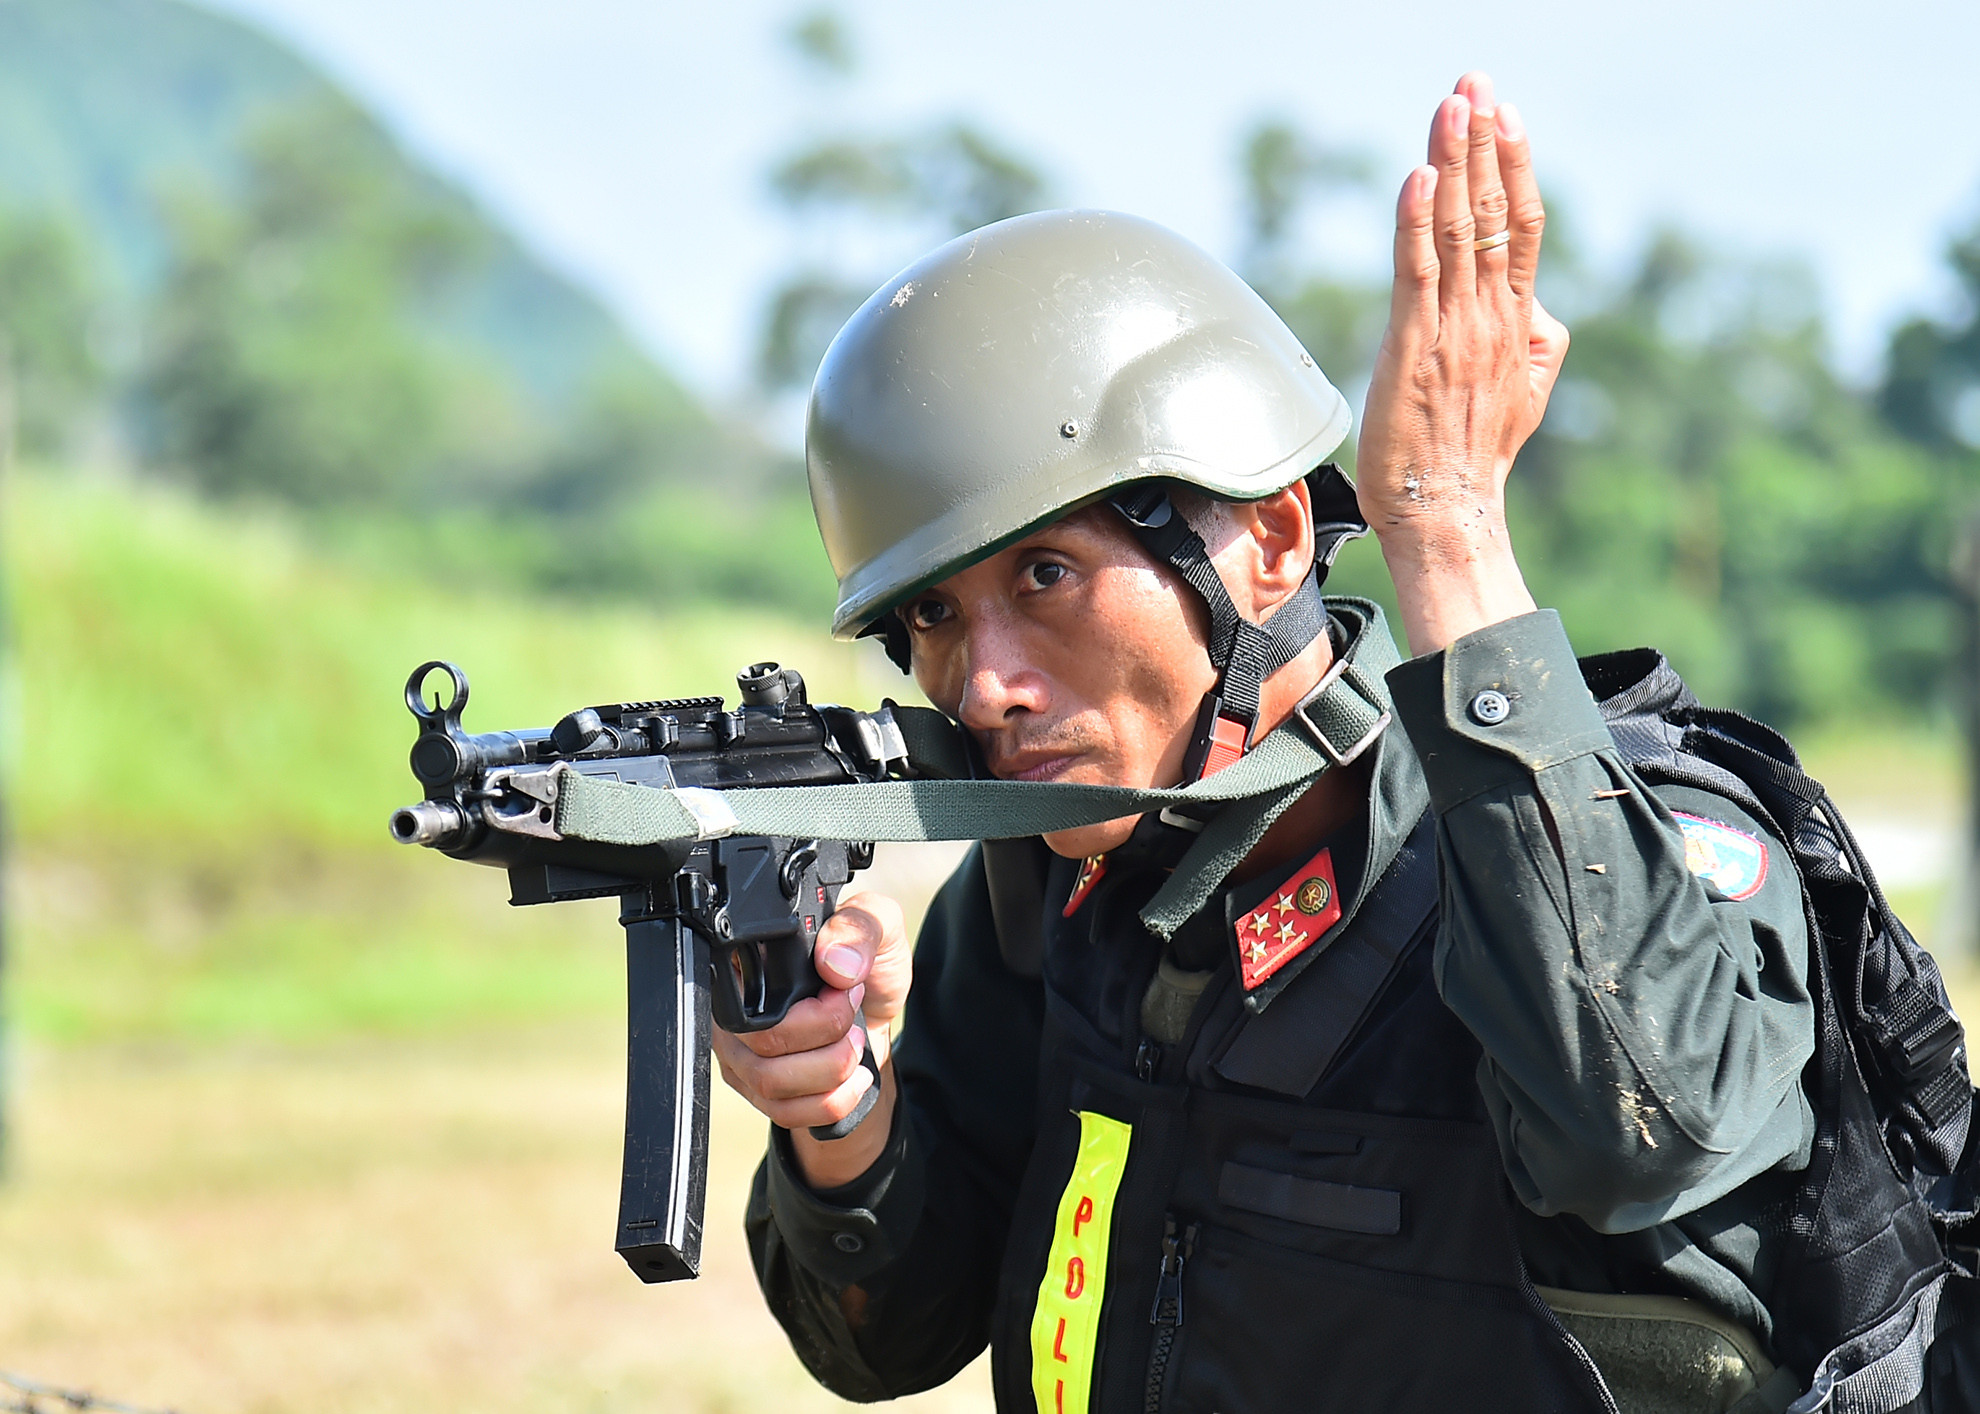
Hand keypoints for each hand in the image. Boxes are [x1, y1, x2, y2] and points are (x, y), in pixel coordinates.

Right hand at [711, 891, 911, 1188]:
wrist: (877, 1012)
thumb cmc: (867, 964)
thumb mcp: (879, 926)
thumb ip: (859, 927)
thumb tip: (833, 964)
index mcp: (749, 961)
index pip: (743, 991)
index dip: (803, 1003)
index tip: (843, 989)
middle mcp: (732, 1009)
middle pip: (760, 1042)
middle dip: (826, 1034)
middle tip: (854, 1014)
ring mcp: (740, 1054)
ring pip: (770, 1083)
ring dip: (831, 1069)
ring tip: (856, 1044)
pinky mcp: (757, 1092)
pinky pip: (785, 1113)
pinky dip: (832, 1101)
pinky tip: (854, 1079)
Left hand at [1357, 72, 1569, 654]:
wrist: (1449, 513)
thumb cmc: (1473, 457)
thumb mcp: (1524, 391)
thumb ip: (1537, 340)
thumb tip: (1542, 305)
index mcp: (1518, 321)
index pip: (1522, 225)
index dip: (1514, 163)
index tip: (1505, 111)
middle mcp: (1491, 317)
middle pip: (1494, 211)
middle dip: (1482, 142)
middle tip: (1475, 80)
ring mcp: (1454, 331)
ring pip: (1458, 231)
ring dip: (1454, 163)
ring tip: (1453, 104)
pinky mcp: (1412, 349)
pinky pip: (1417, 274)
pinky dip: (1417, 223)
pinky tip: (1420, 176)